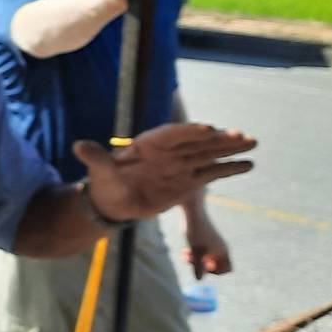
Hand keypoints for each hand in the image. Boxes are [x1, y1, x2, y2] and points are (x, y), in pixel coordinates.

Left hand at [76, 123, 255, 222]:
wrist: (114, 202)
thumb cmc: (106, 183)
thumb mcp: (100, 172)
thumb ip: (96, 159)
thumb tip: (79, 145)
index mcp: (149, 144)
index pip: (172, 134)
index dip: (189, 131)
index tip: (208, 128)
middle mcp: (169, 151)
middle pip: (197, 142)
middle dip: (218, 139)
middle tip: (242, 135)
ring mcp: (181, 165)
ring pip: (209, 154)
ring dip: (230, 149)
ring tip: (253, 142)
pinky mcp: (188, 181)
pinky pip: (212, 172)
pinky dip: (229, 168)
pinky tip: (248, 164)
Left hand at [182, 209, 232, 278]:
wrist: (193, 211)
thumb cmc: (195, 231)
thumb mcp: (195, 250)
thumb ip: (198, 266)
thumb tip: (199, 280)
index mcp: (222, 250)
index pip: (228, 269)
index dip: (216, 272)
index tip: (205, 265)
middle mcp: (220, 247)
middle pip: (216, 265)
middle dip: (202, 266)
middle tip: (190, 261)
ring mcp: (213, 243)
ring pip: (207, 259)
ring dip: (197, 261)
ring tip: (184, 256)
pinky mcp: (205, 239)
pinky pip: (203, 252)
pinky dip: (195, 254)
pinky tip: (185, 251)